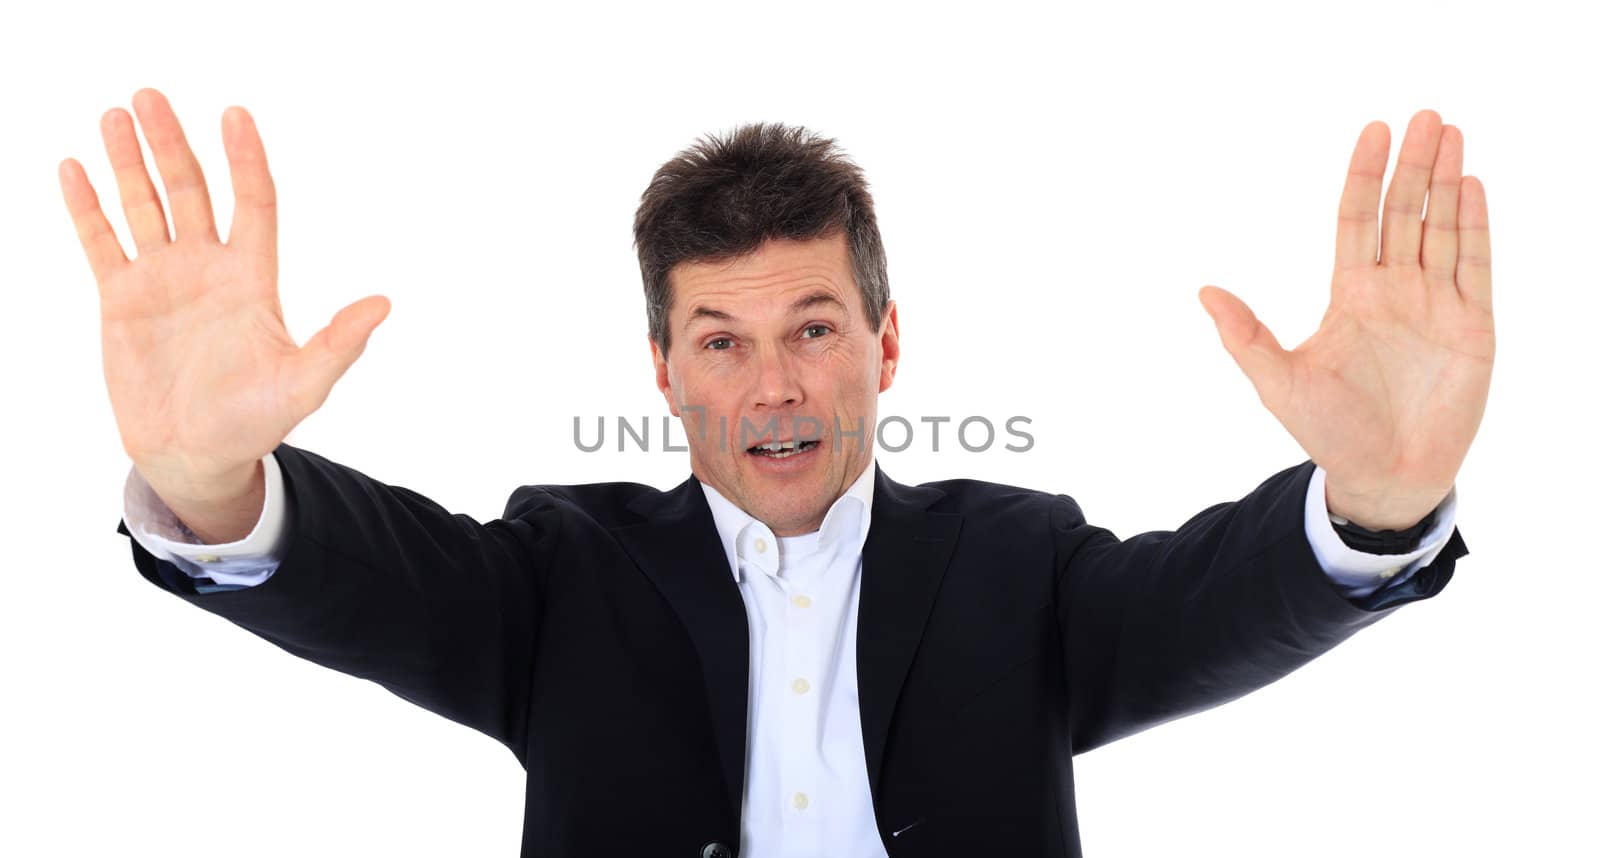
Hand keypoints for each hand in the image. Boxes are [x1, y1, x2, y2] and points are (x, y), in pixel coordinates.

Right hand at [61, 88, 389, 499]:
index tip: (236, 113)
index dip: (245, 159)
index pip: (252, 202)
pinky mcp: (122, 300)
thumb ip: (339, 343)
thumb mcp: (304, 384)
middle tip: (149, 95)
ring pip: (144, 205)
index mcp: (252, 278)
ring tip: (116, 115)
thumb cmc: (256, 421)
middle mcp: (208, 267)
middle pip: (189, 189)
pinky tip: (74, 168)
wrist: (196, 454)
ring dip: (129, 162)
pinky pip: (102, 242)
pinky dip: (87, 207)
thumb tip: (385, 304)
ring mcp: (163, 279)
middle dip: (171, 144)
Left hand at [1197, 110, 1493, 529]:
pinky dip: (1476, 225)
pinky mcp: (1474, 326)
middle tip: (1425, 115)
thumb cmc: (1328, 432)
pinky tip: (1475, 185)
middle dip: (1414, 165)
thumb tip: (1203, 291)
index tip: (1373, 131)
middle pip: (1405, 213)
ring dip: (1449, 182)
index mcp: (1350, 295)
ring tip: (1452, 134)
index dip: (1365, 176)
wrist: (1383, 476)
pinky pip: (1477, 265)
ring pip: (1443, 229)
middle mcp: (1395, 290)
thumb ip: (1245, 336)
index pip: (1358, 220)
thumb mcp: (1278, 382)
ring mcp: (1436, 305)